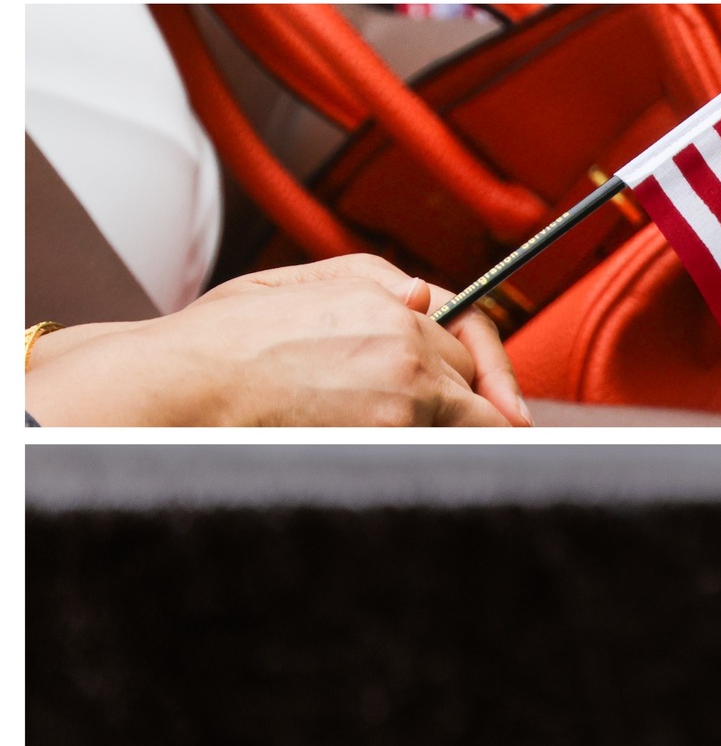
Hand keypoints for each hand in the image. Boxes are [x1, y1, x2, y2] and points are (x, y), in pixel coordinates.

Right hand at [26, 254, 531, 426]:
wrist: (185, 389)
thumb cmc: (225, 342)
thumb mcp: (298, 282)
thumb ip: (372, 282)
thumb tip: (426, 297)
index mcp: (388, 301)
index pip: (470, 331)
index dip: (492, 368)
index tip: (509, 404)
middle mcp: (407, 345)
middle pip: (472, 383)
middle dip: (463, 403)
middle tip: (446, 427)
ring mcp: (404, 396)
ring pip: (465, 425)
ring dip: (449, 436)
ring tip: (414, 446)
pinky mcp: (391, 440)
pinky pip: (442, 455)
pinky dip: (437, 460)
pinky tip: (405, 463)